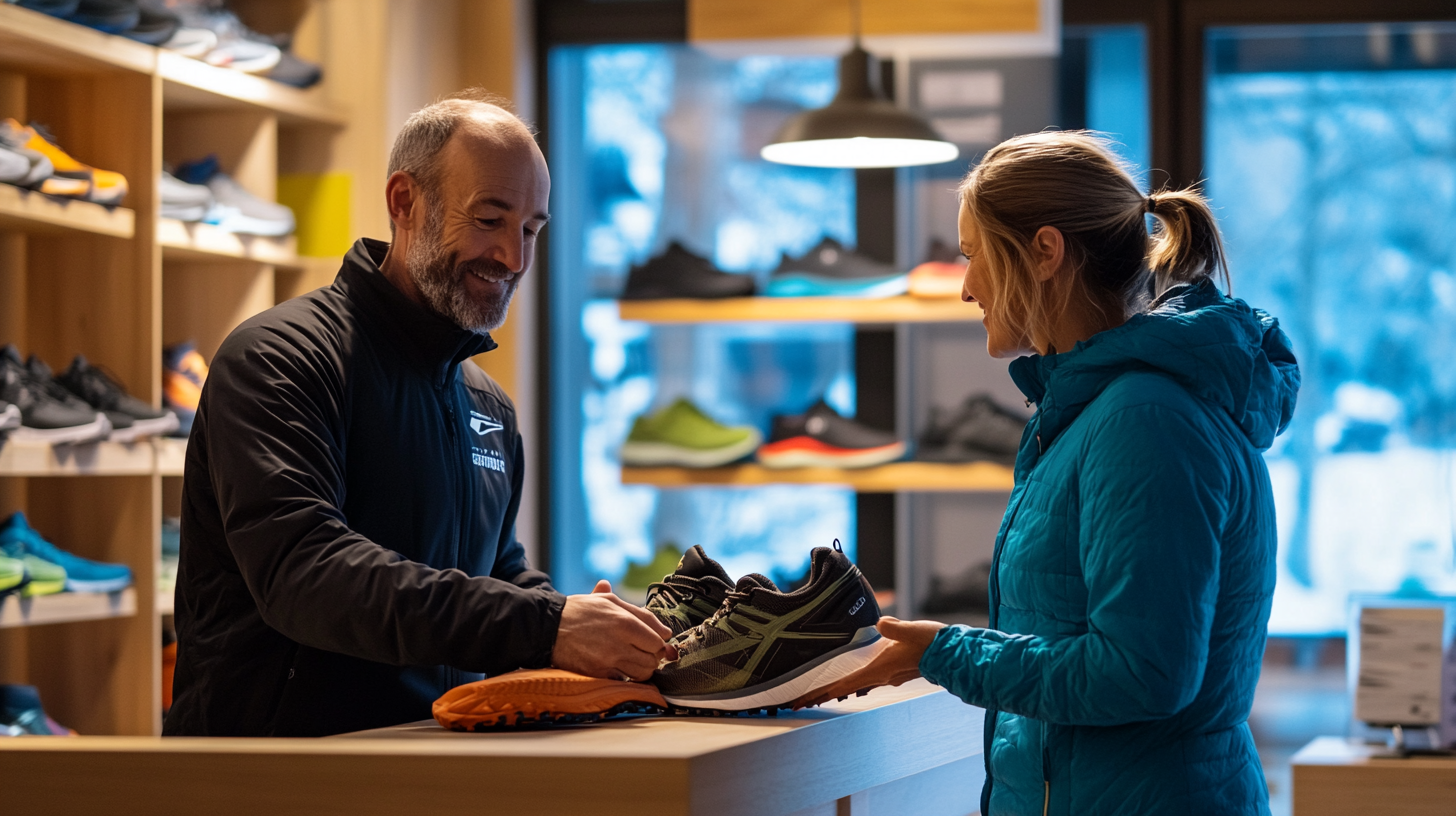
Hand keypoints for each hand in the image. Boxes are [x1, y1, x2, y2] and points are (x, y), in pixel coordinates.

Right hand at [551, 580, 674, 681]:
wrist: (549, 627)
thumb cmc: (580, 611)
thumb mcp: (609, 600)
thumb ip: (639, 613)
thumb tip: (665, 630)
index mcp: (625, 623)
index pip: (658, 642)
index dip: (658, 642)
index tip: (652, 641)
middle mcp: (619, 644)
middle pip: (653, 660)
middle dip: (652, 656)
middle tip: (643, 651)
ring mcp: (608, 662)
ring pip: (641, 674)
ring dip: (641, 669)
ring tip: (632, 660)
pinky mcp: (598, 675)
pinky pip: (623, 681)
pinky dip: (625, 676)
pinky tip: (618, 667)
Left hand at [794, 617, 945, 707]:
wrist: (954, 653)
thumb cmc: (933, 643)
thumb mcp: (912, 631)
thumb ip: (894, 628)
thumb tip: (882, 624)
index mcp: (879, 669)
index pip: (844, 685)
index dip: (821, 693)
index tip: (801, 702)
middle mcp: (881, 676)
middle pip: (843, 689)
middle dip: (820, 695)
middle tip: (797, 702)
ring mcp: (887, 675)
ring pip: (853, 686)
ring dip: (834, 690)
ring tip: (815, 693)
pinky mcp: (893, 670)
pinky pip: (865, 679)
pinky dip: (850, 683)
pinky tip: (846, 680)